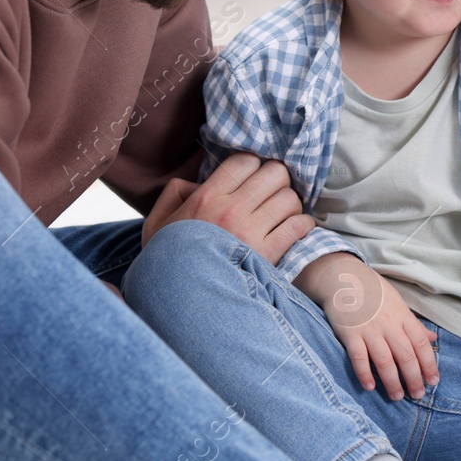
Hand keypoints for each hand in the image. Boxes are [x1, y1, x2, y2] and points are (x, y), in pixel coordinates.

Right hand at [141, 153, 316, 264]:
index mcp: (207, 197)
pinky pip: (298, 226)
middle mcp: (231, 210)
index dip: (254, 165)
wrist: (178, 300)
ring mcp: (251, 232)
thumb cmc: (168, 260)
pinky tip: (294, 228)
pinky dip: (302, 224)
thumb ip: (174, 193)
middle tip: (273, 192)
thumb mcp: (158, 222)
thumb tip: (196, 183)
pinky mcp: (267, 254)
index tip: (254, 177)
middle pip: (275, 174)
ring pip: (290, 198)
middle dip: (278, 180)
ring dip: (290, 204)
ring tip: (282, 213)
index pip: (245, 161)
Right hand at [295, 253, 438, 400]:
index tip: (433, 381)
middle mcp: (389, 325)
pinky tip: (370, 387)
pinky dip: (365, 373)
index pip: (421, 343)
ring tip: (397, 396)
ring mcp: (369, 330)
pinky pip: (359, 358)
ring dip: (392, 382)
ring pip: (385, 361)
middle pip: (405, 356)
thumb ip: (414, 324)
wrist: (344, 278)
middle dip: (414, 378)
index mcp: (403, 317)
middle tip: (417, 395)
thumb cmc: (374, 294)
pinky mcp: (350, 334)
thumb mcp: (399, 304)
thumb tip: (432, 339)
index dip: (429, 364)